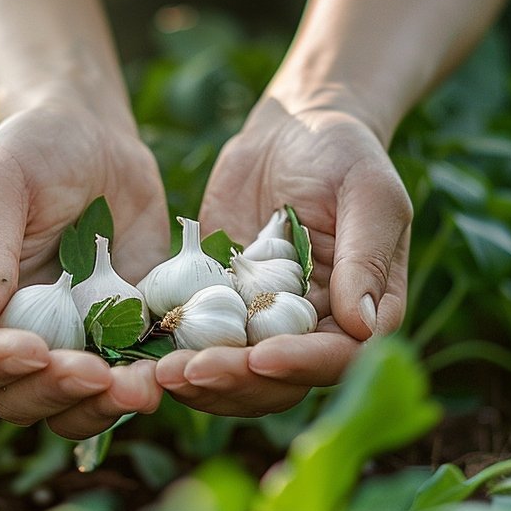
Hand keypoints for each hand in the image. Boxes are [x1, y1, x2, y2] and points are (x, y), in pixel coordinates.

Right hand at [0, 104, 170, 438]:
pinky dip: (147, 384)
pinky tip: (170, 370)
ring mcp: (70, 342)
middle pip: (19, 401)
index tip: (34, 347)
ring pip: (75, 408)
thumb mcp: (0, 185)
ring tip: (141, 387)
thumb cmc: (32, 150)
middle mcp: (15, 336)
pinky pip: (129, 378)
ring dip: (105, 408)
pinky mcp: (121, 335)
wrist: (95, 137)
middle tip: (95, 373)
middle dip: (57, 394)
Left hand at [156, 94, 411, 415]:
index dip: (299, 364)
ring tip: (161, 371)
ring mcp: (265, 322)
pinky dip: (174, 353)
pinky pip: (199, 341)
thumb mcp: (367, 194)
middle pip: (279, 380)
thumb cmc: (344, 153)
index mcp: (363, 310)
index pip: (337, 357)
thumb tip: (365, 325)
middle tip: (191, 370)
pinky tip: (143, 354)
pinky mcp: (223, 306)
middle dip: (235, 381)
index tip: (260, 357)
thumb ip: (366, 256)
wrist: (291, 129)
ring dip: (200, 381)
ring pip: (236, 375)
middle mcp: (316, 329)